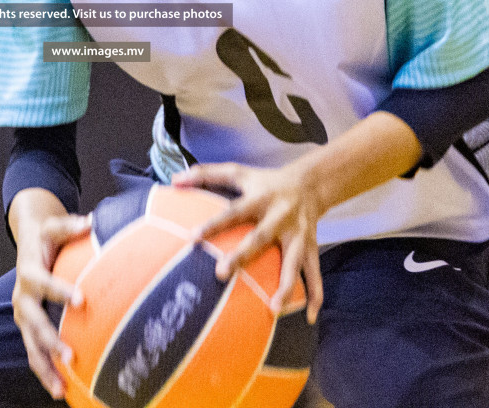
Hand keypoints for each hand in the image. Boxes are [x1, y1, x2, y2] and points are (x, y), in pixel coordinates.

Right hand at [10, 205, 89, 400]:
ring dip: (46, 367)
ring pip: (31, 346)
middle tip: (71, 355)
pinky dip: (46, 372)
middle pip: (34, 323)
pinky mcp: (28, 329)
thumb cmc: (47, 239)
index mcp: (30, 272)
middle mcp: (22, 298)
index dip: (61, 291)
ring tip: (61, 389)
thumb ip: (69, 225)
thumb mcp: (53, 227)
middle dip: (50, 340)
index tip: (82, 300)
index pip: (45, 282)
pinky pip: (35, 354)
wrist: (28, 248)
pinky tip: (62, 391)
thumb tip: (92, 221)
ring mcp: (24, 317)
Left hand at [174, 161, 324, 323]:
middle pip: (261, 238)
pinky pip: (314, 273)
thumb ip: (206, 174)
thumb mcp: (239, 172)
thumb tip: (174, 180)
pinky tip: (308, 316)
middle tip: (221, 274)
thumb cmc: (267, 182)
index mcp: (260, 199)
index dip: (214, 224)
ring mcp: (298, 234)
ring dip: (286, 286)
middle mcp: (280, 217)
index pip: (233, 211)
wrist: (311, 183)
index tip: (193, 237)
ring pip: (293, 262)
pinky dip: (314, 295)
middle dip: (243, 256)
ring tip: (274, 308)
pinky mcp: (311, 247)